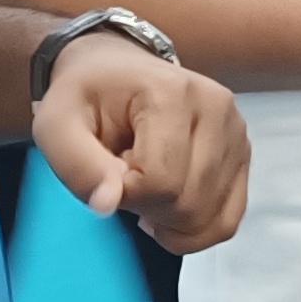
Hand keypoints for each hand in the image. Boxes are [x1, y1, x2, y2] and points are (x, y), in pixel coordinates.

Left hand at [34, 36, 250, 254]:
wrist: (117, 72)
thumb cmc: (85, 98)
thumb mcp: (57, 125)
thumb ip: (76, 165)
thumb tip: (107, 204)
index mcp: (172, 92)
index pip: (160, 180)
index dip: (126, 194)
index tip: (108, 172)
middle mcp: (217, 108)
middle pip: (188, 203)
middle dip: (148, 209)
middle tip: (125, 179)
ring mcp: (237, 132)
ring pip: (209, 217)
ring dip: (168, 220)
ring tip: (147, 186)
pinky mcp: (243, 154)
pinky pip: (227, 219)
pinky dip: (195, 229)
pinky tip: (170, 208)